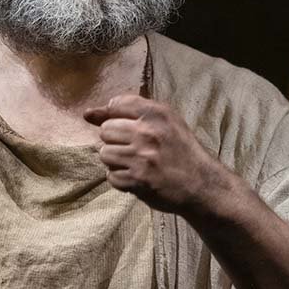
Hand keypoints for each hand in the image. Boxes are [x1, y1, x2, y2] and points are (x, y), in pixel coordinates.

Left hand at [84, 94, 229, 213]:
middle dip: (116, 141)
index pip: (115, 104)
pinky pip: (111, 176)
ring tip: (135, 164)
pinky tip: (137, 177)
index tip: (130, 130)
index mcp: (156, 113)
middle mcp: (148, 132)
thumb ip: (127, 112)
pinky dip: (121, 179)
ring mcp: (142, 157)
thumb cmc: (180, 149)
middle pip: (105, 131)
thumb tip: (87, 114)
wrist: (201, 183)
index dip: (117, 118)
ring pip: (105, 154)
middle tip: (135, 149)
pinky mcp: (138, 180)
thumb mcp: (164, 122)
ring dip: (116, 162)